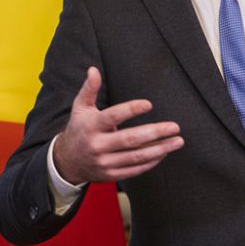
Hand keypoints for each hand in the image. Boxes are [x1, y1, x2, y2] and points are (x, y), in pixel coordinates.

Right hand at [52, 67, 183, 184]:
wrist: (67, 161)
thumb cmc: (80, 129)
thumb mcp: (80, 108)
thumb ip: (89, 89)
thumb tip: (94, 69)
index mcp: (91, 126)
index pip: (113, 116)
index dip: (131, 109)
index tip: (149, 104)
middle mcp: (98, 145)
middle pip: (130, 139)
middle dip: (155, 133)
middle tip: (175, 127)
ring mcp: (104, 163)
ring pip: (136, 157)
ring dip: (160, 149)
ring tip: (177, 141)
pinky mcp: (111, 175)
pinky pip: (134, 169)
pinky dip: (151, 162)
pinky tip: (164, 152)